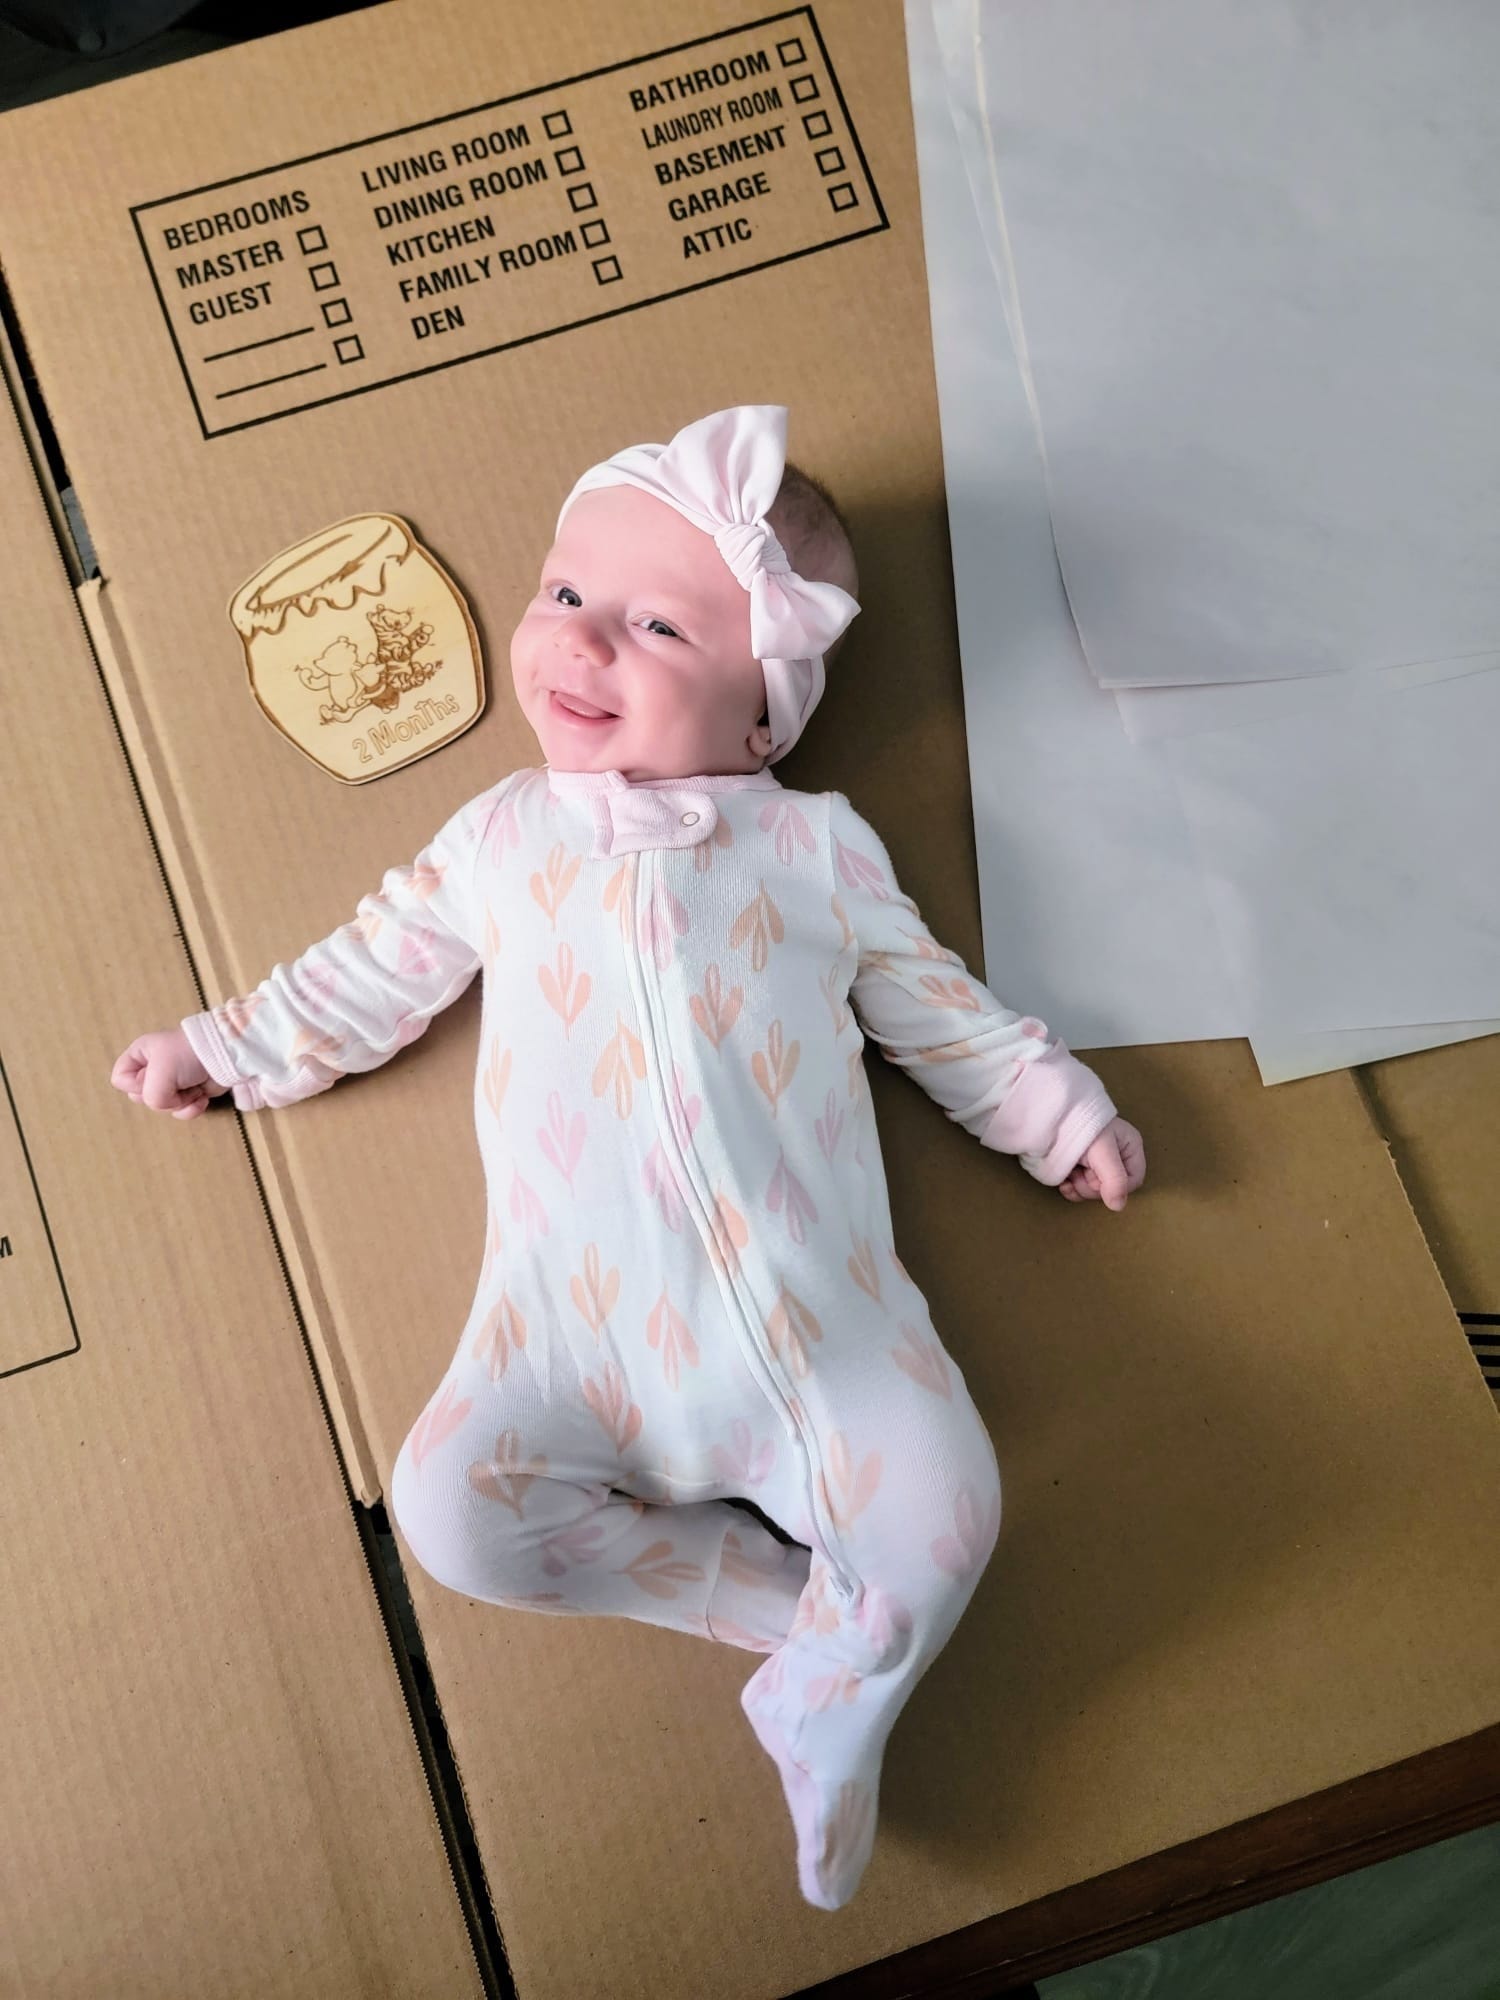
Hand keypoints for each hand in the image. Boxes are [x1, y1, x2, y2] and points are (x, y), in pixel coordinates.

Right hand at [110, 1028, 228, 1121]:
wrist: (225, 1055)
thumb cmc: (189, 1055)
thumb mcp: (160, 1073)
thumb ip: (150, 1096)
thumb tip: (163, 1105)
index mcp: (140, 1055)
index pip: (120, 1079)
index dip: (134, 1085)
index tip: (152, 1076)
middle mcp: (153, 1068)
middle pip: (141, 1097)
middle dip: (160, 1096)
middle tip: (174, 1082)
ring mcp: (171, 1082)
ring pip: (161, 1107)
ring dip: (179, 1102)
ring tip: (192, 1088)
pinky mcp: (189, 1093)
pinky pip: (180, 1111)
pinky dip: (191, 1108)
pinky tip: (201, 1098)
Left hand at [1058, 1117, 1145, 1210]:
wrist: (1052, 1115)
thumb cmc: (1083, 1126)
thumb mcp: (1102, 1152)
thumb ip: (1114, 1179)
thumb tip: (1118, 1206)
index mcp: (1129, 1148)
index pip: (1133, 1180)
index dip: (1116, 1187)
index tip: (1097, 1182)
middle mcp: (1116, 1156)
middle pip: (1112, 1188)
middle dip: (1093, 1187)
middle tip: (1079, 1174)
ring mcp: (1097, 1162)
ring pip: (1094, 1190)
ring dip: (1080, 1188)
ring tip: (1070, 1173)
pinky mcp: (1080, 1166)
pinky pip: (1080, 1188)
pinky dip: (1071, 1189)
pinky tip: (1063, 1183)